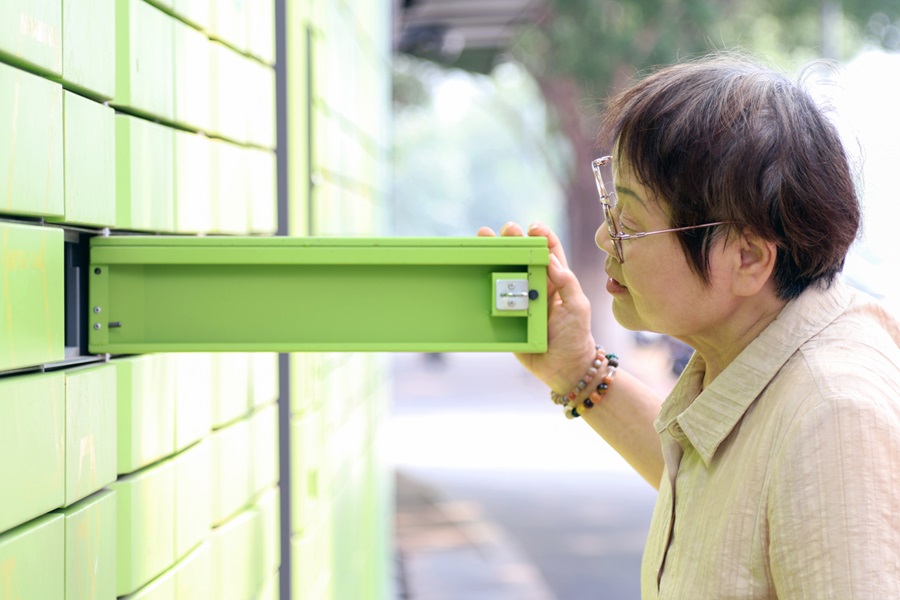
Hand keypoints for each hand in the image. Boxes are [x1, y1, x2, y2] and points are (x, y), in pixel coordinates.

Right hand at [478, 221, 598, 392]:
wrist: (563, 369)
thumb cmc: (575, 336)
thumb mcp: (578, 307)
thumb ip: (568, 283)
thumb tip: (551, 260)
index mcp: (555, 280)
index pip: (549, 250)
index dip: (541, 235)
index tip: (533, 228)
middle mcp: (535, 285)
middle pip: (522, 256)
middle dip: (512, 239)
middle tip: (505, 230)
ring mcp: (519, 300)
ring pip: (504, 272)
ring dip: (494, 255)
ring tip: (483, 239)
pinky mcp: (505, 315)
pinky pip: (493, 298)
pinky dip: (482, 283)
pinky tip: (475, 270)